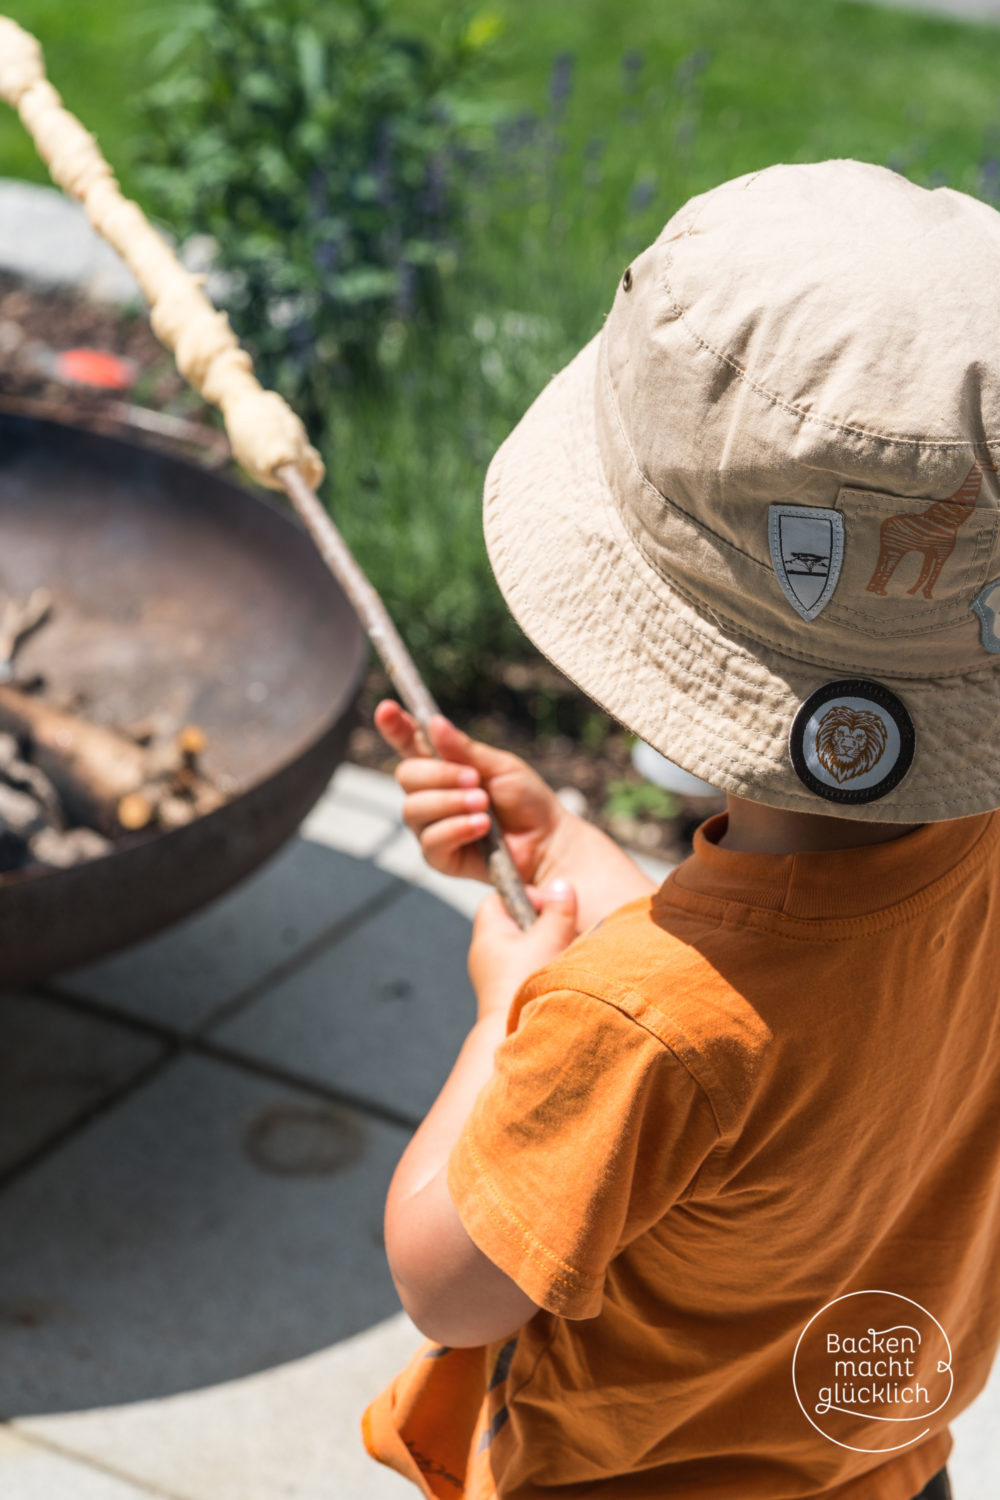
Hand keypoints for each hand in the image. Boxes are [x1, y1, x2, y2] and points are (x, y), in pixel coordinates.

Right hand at [374, 699, 570, 887]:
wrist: (548, 840)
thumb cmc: (526, 801)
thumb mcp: (500, 765)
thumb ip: (465, 750)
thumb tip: (435, 723)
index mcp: (444, 767)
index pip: (410, 743)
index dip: (395, 726)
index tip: (387, 709)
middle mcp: (431, 795)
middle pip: (406, 776)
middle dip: (439, 776)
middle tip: (475, 780)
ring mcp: (431, 826)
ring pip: (414, 809)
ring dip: (451, 803)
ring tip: (484, 805)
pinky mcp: (439, 857)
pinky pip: (431, 841)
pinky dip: (457, 829)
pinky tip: (482, 827)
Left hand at [468, 880, 577, 1020]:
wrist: (512, 1037)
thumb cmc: (525, 986)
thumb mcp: (549, 939)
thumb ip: (558, 910)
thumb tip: (562, 884)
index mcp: (488, 933)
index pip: (500, 897)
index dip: (526, 894)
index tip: (548, 909)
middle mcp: (486, 952)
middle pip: (516, 921)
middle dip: (542, 923)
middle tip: (560, 933)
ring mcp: (494, 974)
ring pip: (524, 946)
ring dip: (546, 947)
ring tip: (560, 955)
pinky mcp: (506, 992)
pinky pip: (525, 968)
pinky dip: (541, 966)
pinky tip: (555, 974)